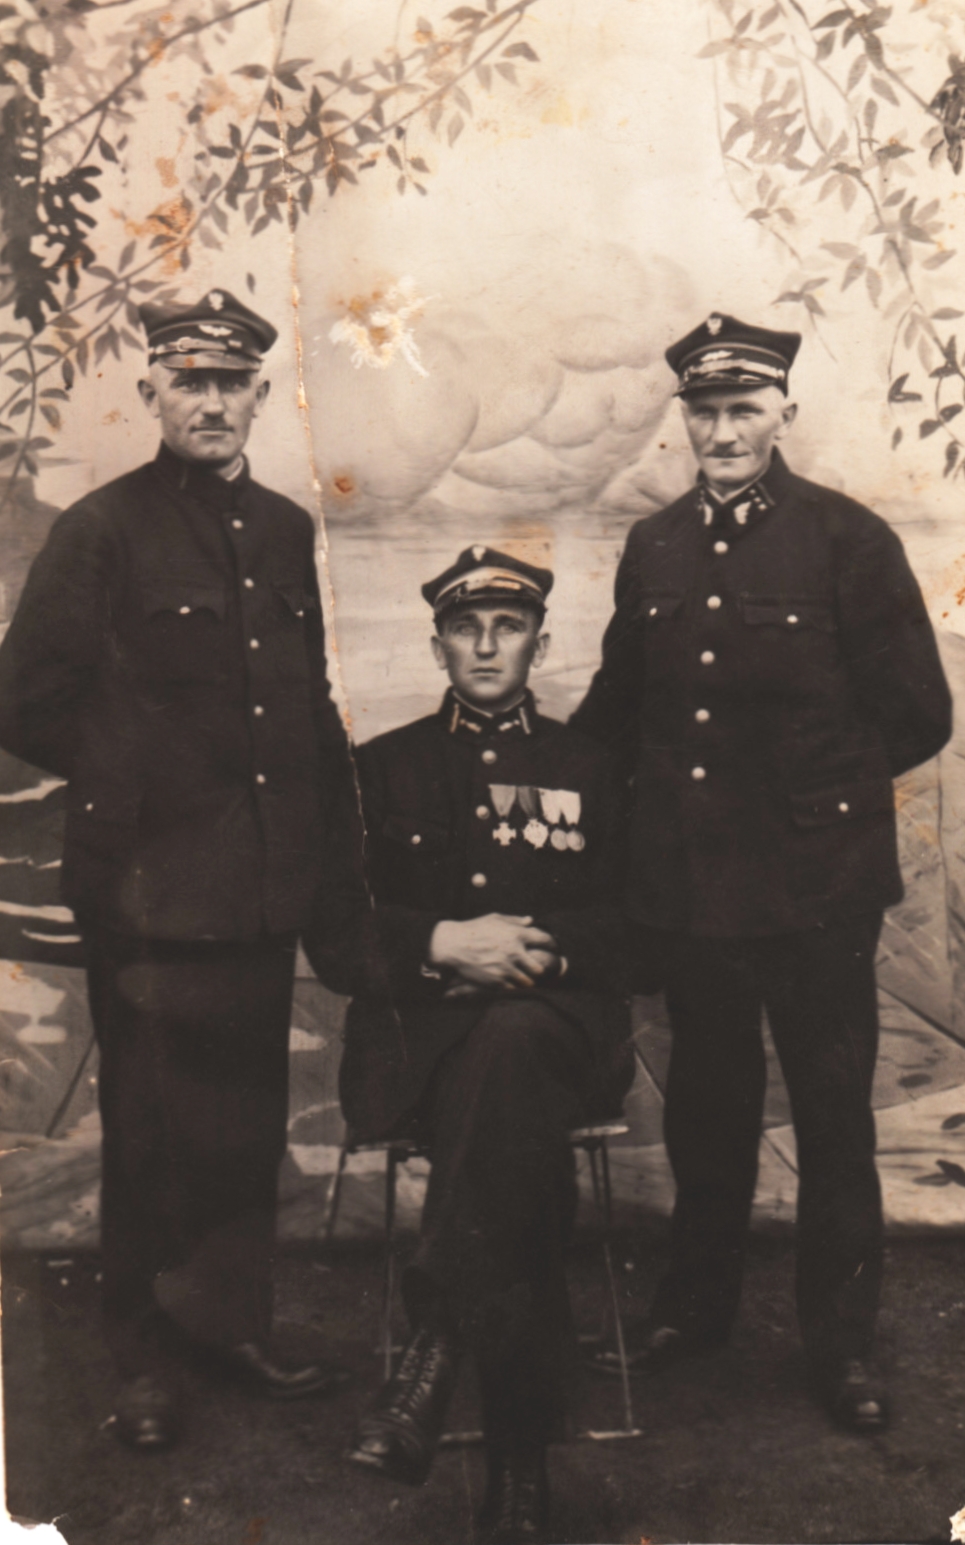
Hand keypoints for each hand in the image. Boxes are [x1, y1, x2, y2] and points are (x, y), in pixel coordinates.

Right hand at [429, 914, 557, 988]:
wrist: (453, 945)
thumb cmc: (474, 929)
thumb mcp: (495, 919)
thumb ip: (515, 921)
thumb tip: (530, 920)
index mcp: (516, 934)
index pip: (544, 940)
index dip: (552, 944)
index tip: (554, 948)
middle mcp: (514, 952)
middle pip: (539, 967)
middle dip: (538, 969)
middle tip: (537, 969)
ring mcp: (506, 969)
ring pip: (527, 981)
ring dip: (526, 980)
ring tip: (524, 978)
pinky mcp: (496, 982)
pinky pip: (513, 988)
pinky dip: (513, 986)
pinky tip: (509, 981)